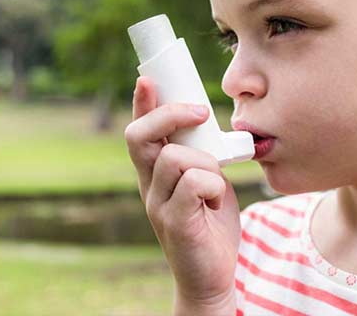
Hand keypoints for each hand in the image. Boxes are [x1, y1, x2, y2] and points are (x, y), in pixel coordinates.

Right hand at [124, 76, 239, 313]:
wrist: (212, 277)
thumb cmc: (211, 227)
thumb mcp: (206, 183)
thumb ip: (201, 158)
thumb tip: (208, 127)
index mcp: (154, 173)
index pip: (140, 131)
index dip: (142, 103)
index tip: (148, 79)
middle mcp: (148, 185)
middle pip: (139, 136)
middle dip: (169, 114)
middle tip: (201, 112)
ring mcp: (157, 204)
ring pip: (174, 157)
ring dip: (206, 162)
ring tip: (217, 184)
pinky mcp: (173, 221)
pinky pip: (193, 183)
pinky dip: (214, 187)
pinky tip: (217, 203)